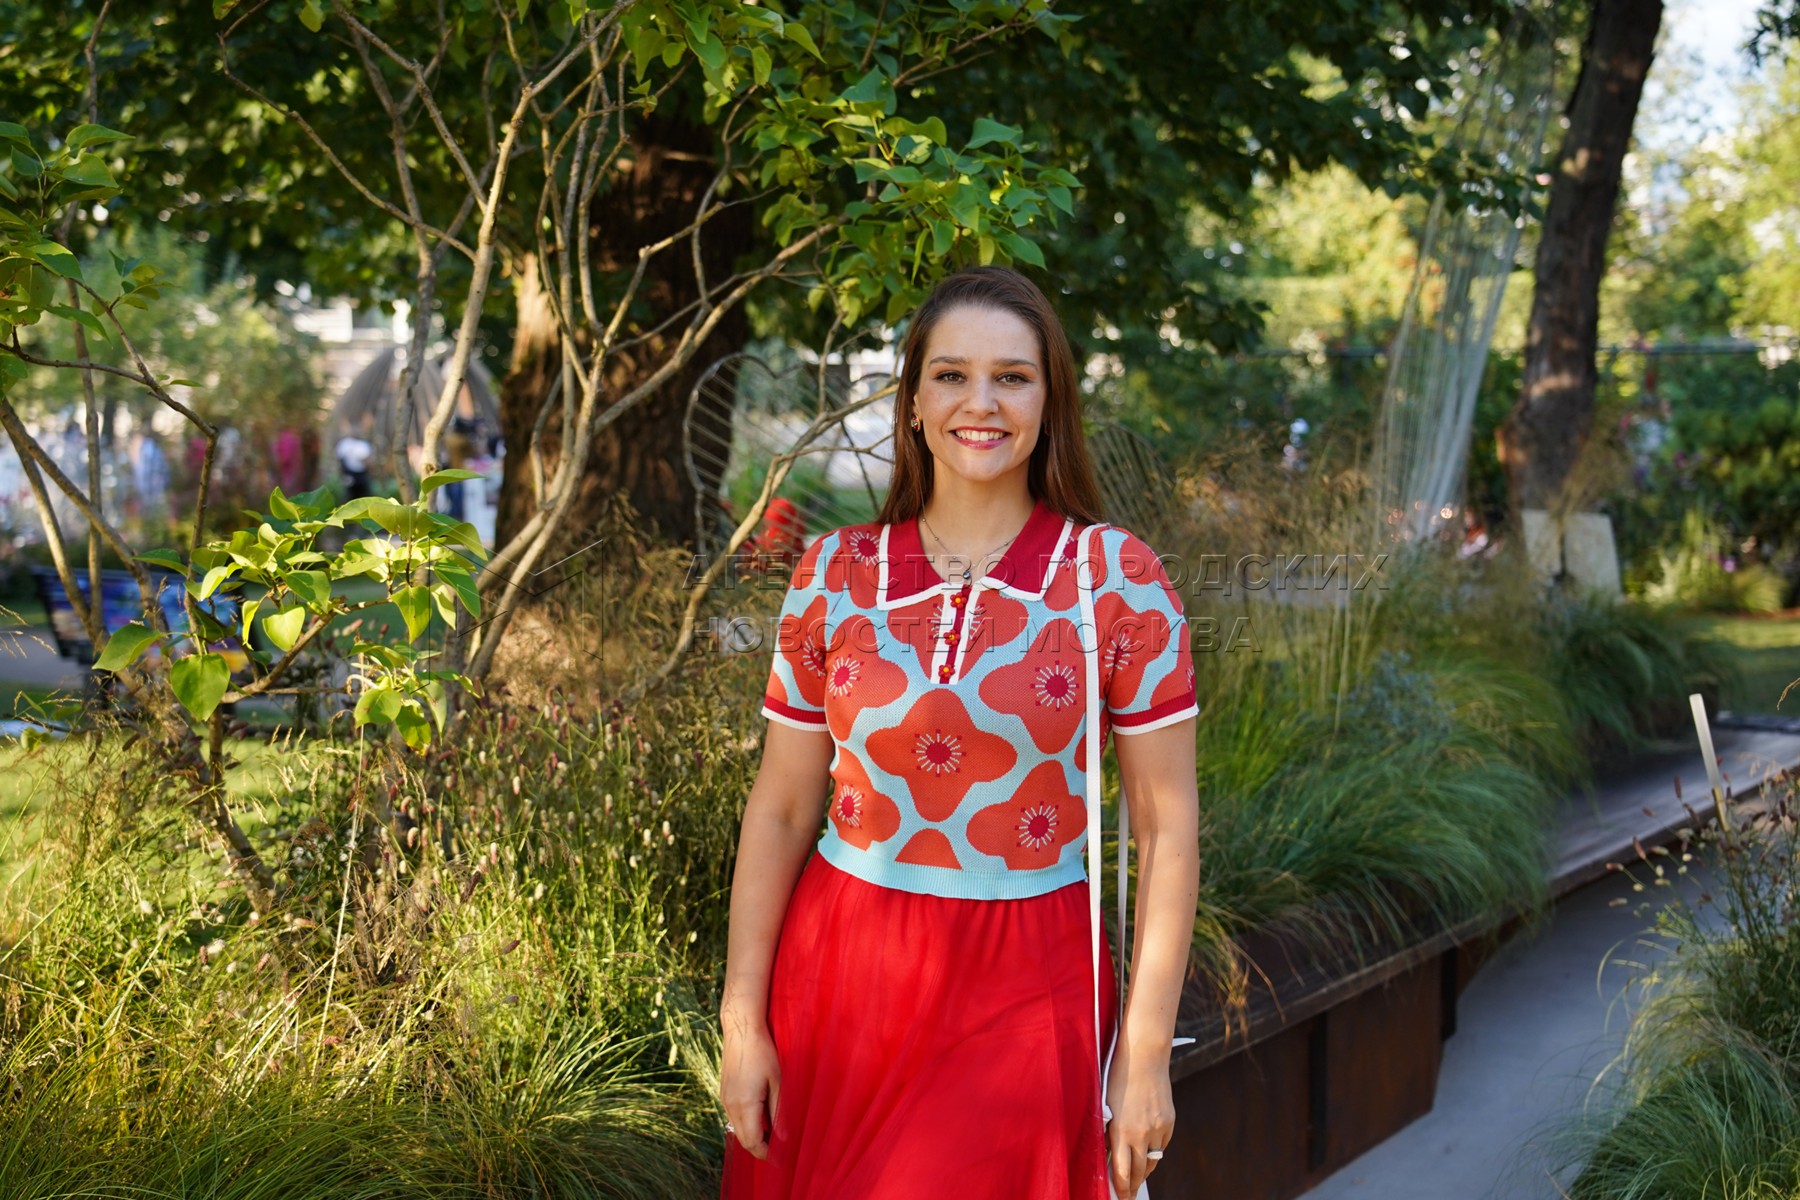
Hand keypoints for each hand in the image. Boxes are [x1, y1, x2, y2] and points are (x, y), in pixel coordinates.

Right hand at [719, 1016, 780, 1158]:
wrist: (741, 1028)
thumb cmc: (764, 1052)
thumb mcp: (778, 1082)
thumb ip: (780, 1112)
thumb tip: (784, 1138)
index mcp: (745, 1104)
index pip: (753, 1142)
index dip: (767, 1154)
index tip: (782, 1160)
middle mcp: (730, 1105)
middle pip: (743, 1139)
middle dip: (760, 1149)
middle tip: (780, 1153)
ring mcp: (725, 1098)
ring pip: (738, 1128)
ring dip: (754, 1136)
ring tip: (774, 1137)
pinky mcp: (725, 1091)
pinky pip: (735, 1116)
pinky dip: (748, 1124)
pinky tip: (763, 1117)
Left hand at [1104, 1047, 1174, 1197]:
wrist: (1144, 1056)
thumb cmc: (1118, 1077)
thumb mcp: (1105, 1106)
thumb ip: (1109, 1131)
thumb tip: (1109, 1152)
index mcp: (1121, 1131)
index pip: (1122, 1171)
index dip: (1122, 1188)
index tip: (1121, 1197)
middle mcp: (1141, 1133)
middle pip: (1139, 1171)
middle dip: (1134, 1185)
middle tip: (1130, 1194)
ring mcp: (1158, 1128)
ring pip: (1153, 1160)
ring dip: (1145, 1170)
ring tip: (1138, 1177)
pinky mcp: (1169, 1121)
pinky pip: (1162, 1144)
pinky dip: (1155, 1150)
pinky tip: (1148, 1152)